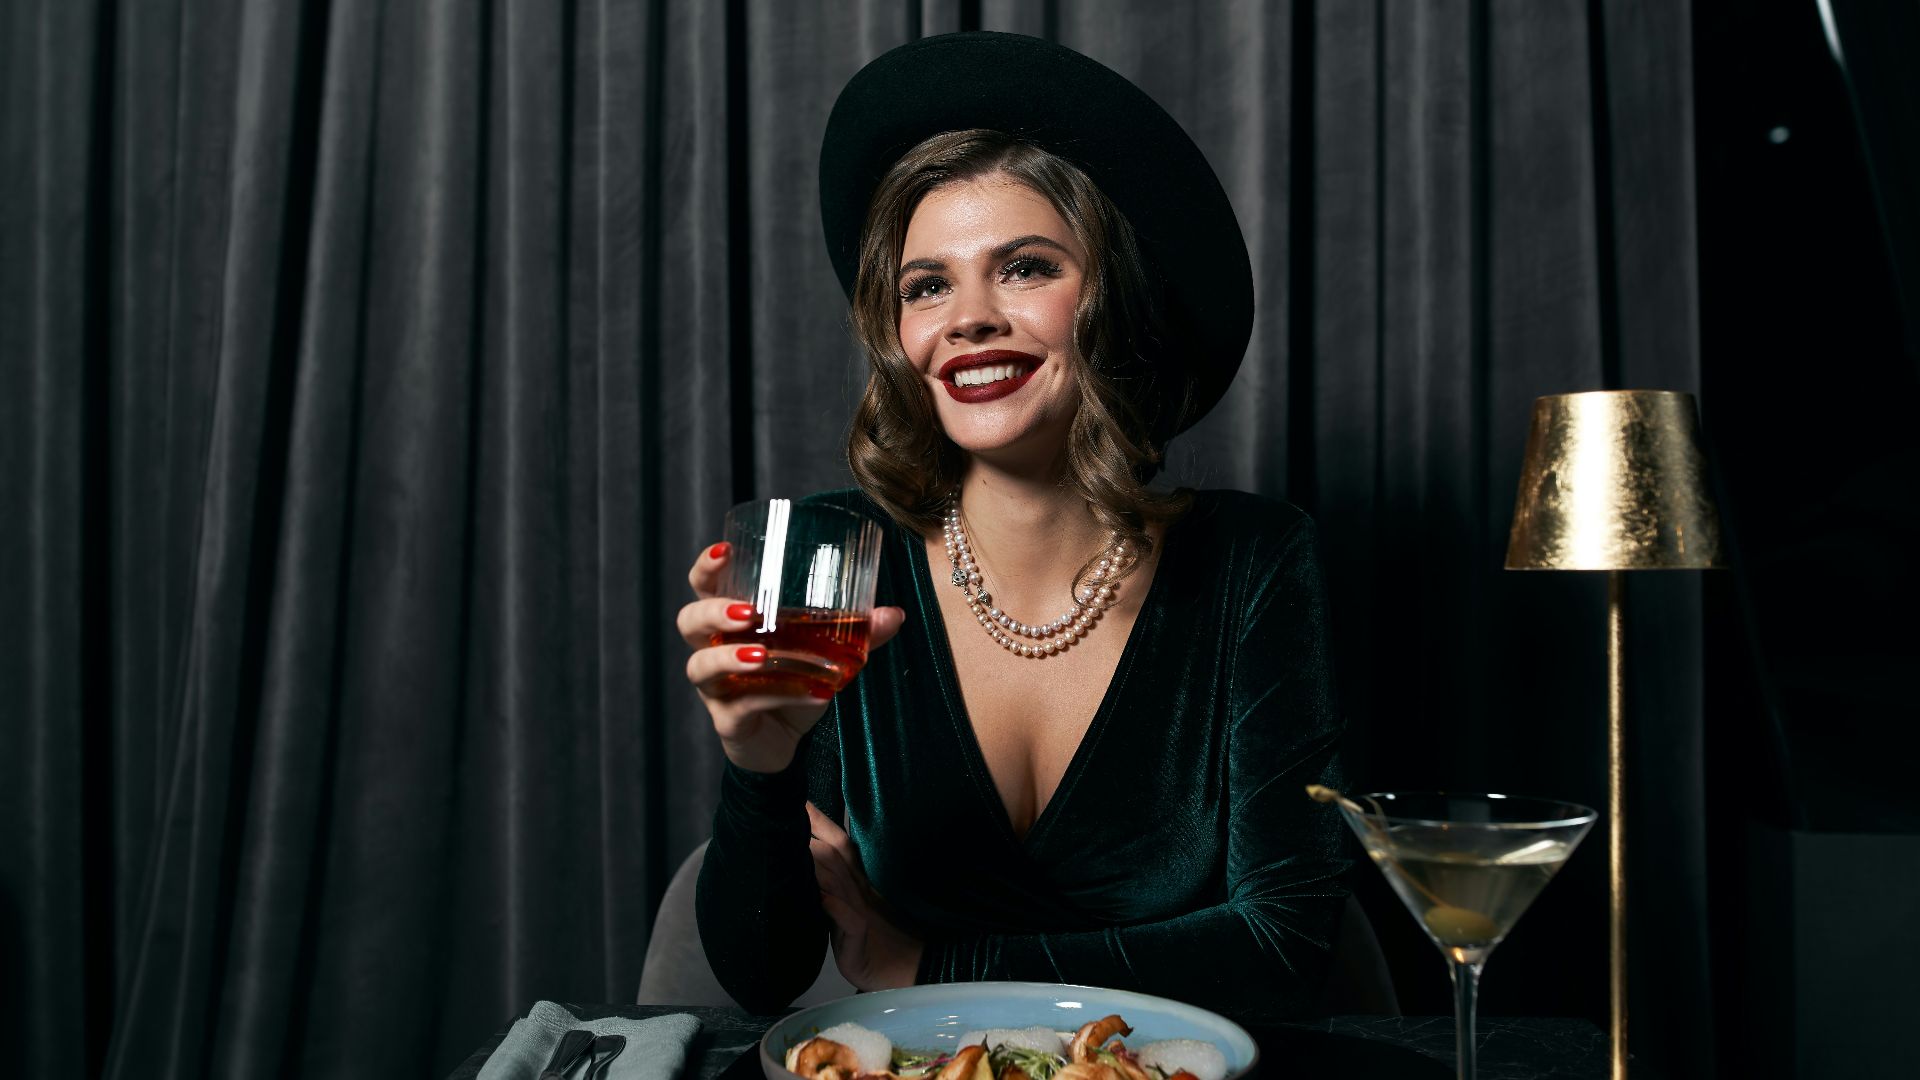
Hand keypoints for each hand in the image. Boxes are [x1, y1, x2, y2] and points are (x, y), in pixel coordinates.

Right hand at [680, 542, 905, 773]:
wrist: (784, 742)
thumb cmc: (792, 682)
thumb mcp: (825, 652)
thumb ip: (857, 631)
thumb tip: (893, 613)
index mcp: (729, 623)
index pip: (703, 587)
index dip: (706, 568)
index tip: (726, 550)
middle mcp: (712, 650)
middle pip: (690, 622)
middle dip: (714, 612)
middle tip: (748, 612)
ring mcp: (715, 688)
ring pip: (703, 667)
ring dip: (731, 657)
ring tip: (763, 655)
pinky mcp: (728, 721)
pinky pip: (742, 706)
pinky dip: (777, 696)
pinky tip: (811, 693)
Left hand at [807, 801, 923, 989]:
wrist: (904, 971)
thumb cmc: (876, 938)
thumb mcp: (853, 907)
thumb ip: (837, 884)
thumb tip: (812, 861)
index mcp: (857, 881)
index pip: (839, 844)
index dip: (820, 821)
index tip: (800, 799)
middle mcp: (858, 890)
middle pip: (837, 853)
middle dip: (815, 831)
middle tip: (791, 810)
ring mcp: (860, 912)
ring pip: (838, 881)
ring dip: (818, 864)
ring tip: (797, 846)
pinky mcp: (857, 938)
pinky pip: (848, 919)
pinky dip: (836, 907)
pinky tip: (822, 897)